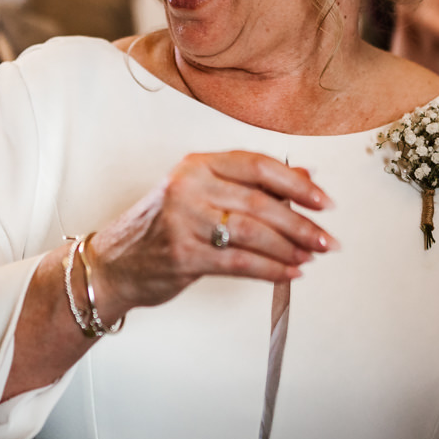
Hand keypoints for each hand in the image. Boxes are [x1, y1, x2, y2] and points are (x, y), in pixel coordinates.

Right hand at [86, 151, 336, 317]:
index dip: (296, 184)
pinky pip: (239, 262)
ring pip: (252, 232)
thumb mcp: (202, 195)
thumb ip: (250, 184)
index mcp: (197, 164)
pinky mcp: (183, 255)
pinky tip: (289, 273)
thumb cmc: (163, 227)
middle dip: (300, 224)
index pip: (257, 165)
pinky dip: (270, 269)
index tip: (323, 201)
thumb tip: (306, 177)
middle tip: (326, 238)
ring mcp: (183, 221)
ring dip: (288, 248)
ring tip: (310, 257)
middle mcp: (189, 186)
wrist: (112, 264)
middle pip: (259, 202)